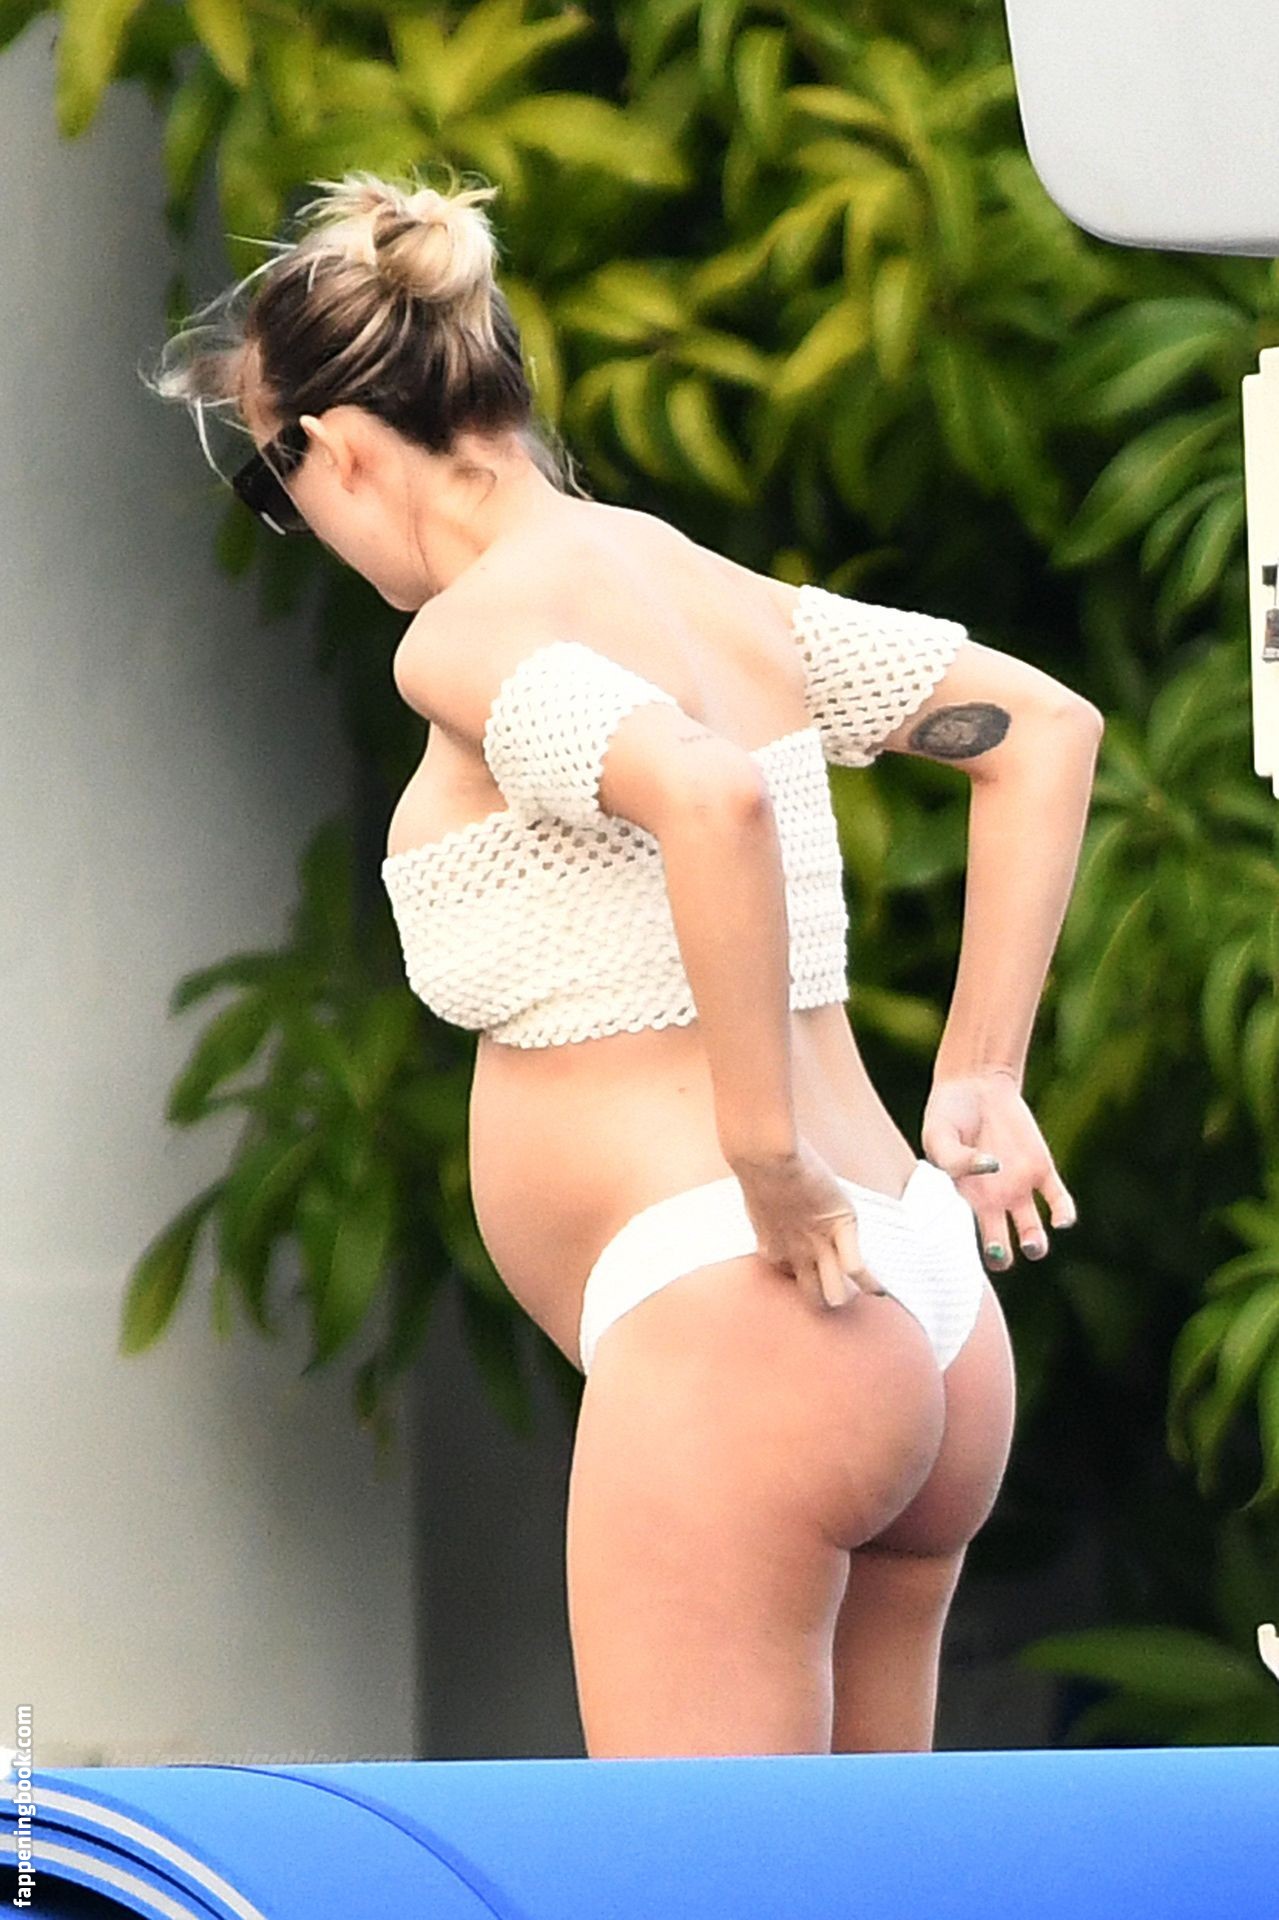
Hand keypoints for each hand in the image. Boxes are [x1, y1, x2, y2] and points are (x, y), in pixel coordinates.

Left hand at [731, 1136, 882, 1313]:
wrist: (765, 1155)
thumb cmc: (764, 1170)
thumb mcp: (765, 1202)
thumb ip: (774, 1220)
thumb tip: (777, 1214)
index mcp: (775, 1252)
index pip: (795, 1283)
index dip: (810, 1282)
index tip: (820, 1275)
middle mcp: (796, 1255)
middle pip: (814, 1300)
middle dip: (829, 1300)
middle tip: (842, 1290)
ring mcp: (818, 1243)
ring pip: (836, 1294)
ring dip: (849, 1295)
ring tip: (863, 1292)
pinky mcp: (840, 1225)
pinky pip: (856, 1267)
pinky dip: (870, 1282)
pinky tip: (880, 1290)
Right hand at [921, 1069, 1076, 1270]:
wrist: (976, 1084)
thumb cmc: (948, 1113)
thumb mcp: (938, 1135)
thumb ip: (955, 1158)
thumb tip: (988, 1167)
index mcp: (962, 1200)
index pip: (965, 1243)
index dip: (966, 1258)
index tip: (964, 1254)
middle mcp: (992, 1202)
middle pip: (1001, 1249)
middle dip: (1002, 1259)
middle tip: (998, 1251)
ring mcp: (1018, 1189)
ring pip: (1032, 1234)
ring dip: (1034, 1245)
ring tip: (1031, 1242)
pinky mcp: (1042, 1170)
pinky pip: (1059, 1201)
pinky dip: (1064, 1214)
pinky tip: (1061, 1220)